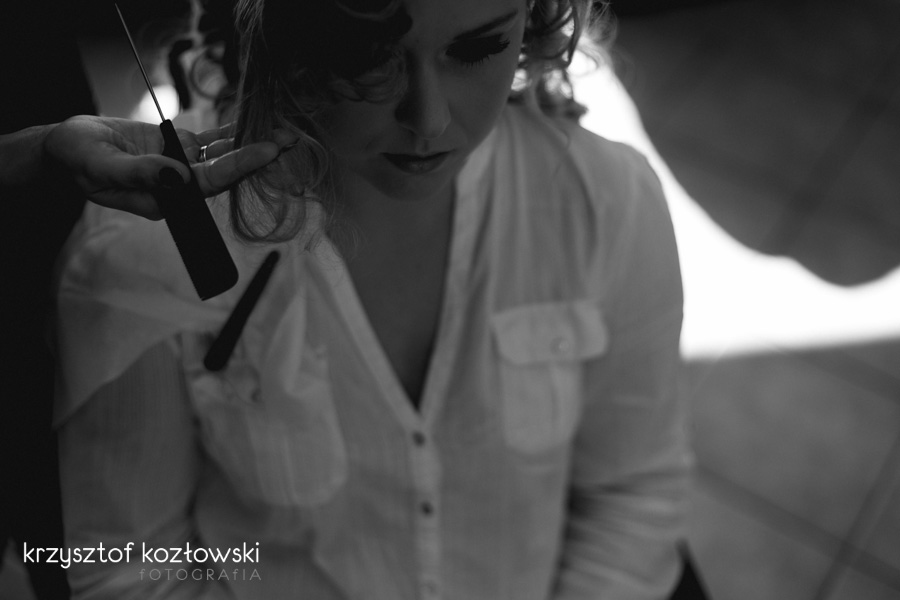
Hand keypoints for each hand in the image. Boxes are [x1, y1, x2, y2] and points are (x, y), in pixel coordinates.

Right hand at [42, 116, 295, 219]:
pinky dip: (232, 132)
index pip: (210, 183)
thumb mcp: (102, 167)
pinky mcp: (179, 148)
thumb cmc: (79, 161)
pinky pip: (211, 141)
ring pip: (224, 156)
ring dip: (252, 144)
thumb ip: (141, 174)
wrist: (67, 148)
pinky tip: (255, 124)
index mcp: (166, 199)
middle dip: (259, 158)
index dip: (240, 167)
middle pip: (226, 172)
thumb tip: (179, 177)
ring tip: (285, 132)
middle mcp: (181, 186)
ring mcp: (182, 167)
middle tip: (291, 142)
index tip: (267, 152)